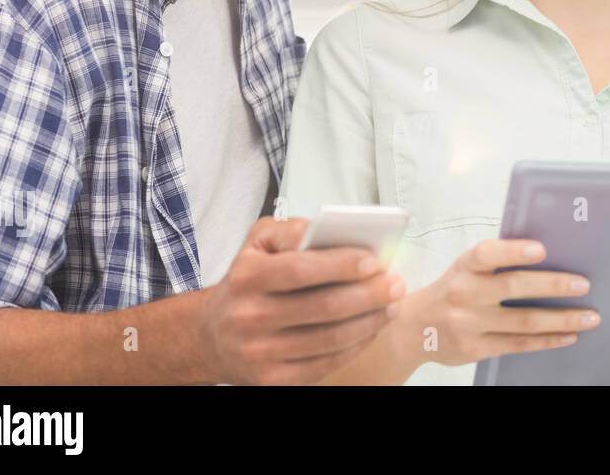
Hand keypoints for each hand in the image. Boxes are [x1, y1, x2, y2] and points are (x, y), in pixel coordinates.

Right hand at [199, 216, 404, 384]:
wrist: (213, 334)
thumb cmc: (248, 279)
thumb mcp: (259, 242)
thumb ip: (294, 230)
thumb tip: (332, 230)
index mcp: (247, 277)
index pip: (302, 269)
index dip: (342, 265)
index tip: (375, 260)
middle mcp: (249, 316)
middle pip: (323, 307)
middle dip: (368, 294)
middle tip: (396, 283)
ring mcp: (260, 352)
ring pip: (330, 339)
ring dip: (370, 321)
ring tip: (392, 305)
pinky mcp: (273, 379)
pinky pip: (326, 363)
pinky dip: (356, 345)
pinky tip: (372, 328)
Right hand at [398, 238, 599, 367]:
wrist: (414, 328)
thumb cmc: (452, 290)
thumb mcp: (464, 269)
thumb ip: (496, 262)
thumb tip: (548, 254)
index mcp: (463, 267)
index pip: (487, 254)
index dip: (514, 251)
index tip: (542, 249)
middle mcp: (464, 294)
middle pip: (513, 288)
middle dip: (553, 286)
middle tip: (583, 284)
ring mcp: (469, 324)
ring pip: (522, 321)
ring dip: (561, 318)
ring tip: (589, 316)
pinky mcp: (476, 349)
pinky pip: (518, 344)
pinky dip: (547, 340)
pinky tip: (568, 335)